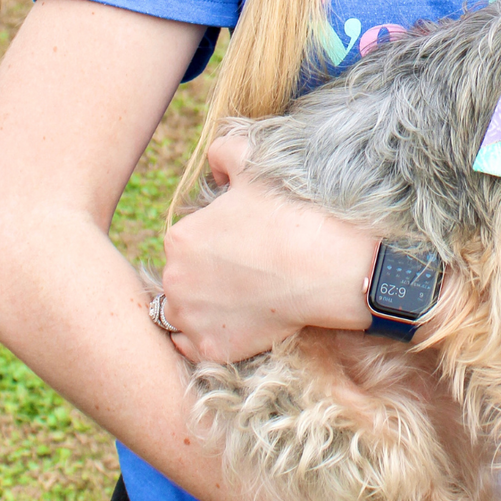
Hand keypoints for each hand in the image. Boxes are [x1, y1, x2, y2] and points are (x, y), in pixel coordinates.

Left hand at [158, 135, 376, 362]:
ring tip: (240, 298)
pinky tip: (237, 321)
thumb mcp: (254, 166)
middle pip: (180, 279)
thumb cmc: (291, 216)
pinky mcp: (212, 349)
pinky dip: (210, 336)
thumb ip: (224, 151)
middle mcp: (174, 280)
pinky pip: (194, 346)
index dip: (212, 243)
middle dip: (204, 275)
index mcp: (179, 237)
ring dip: (201, 307)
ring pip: (183, 313)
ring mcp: (191, 318)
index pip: (185, 243)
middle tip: (243, 272)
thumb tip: (215, 161)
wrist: (326, 268)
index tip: (238, 246)